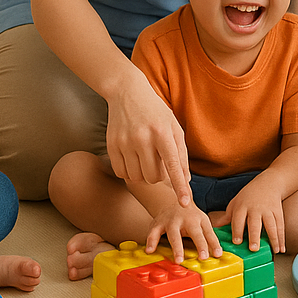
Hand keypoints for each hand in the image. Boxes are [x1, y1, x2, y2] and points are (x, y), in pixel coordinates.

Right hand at [106, 72, 190, 205]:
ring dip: (144, 175)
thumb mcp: (174, 127)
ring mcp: (125, 142)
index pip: (173, 165)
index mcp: (163, 132)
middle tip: (158, 161)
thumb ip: (181, 155)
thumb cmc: (156, 112)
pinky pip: (122, 173)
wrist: (127, 93)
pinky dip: (130, 172)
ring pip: (138, 178)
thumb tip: (185, 182)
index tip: (185, 203)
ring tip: (146, 158)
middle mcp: (143, 137)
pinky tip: (133, 158)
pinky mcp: (111, 145)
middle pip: (154, 177)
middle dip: (159, 176)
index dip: (180, 186)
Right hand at [144, 200, 219, 263]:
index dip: (213, 243)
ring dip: (177, 247)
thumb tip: (219, 254)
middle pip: (194, 231)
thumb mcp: (203, 223)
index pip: (208, 232)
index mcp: (199, 219)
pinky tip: (150, 251)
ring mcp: (172, 221)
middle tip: (203, 257)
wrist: (172, 199)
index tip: (217, 254)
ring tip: (179, 260)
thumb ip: (209, 238)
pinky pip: (154, 233)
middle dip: (199, 243)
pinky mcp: (159, 223)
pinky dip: (151, 241)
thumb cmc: (191, 216)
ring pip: (174, 234)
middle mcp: (186, 219)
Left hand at [215, 178, 285, 253]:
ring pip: (271, 225)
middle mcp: (255, 208)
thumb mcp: (236, 202)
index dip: (237, 230)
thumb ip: (227, 217)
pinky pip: (280, 226)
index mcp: (242, 206)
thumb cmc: (248, 196)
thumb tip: (214, 228)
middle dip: (254, 236)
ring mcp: (268, 210)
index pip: (238, 219)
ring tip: (274, 251)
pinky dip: (281, 239)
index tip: (237, 242)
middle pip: (255, 223)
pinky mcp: (278, 213)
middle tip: (254, 249)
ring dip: (273, 239)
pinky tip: (281, 249)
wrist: (268, 183)